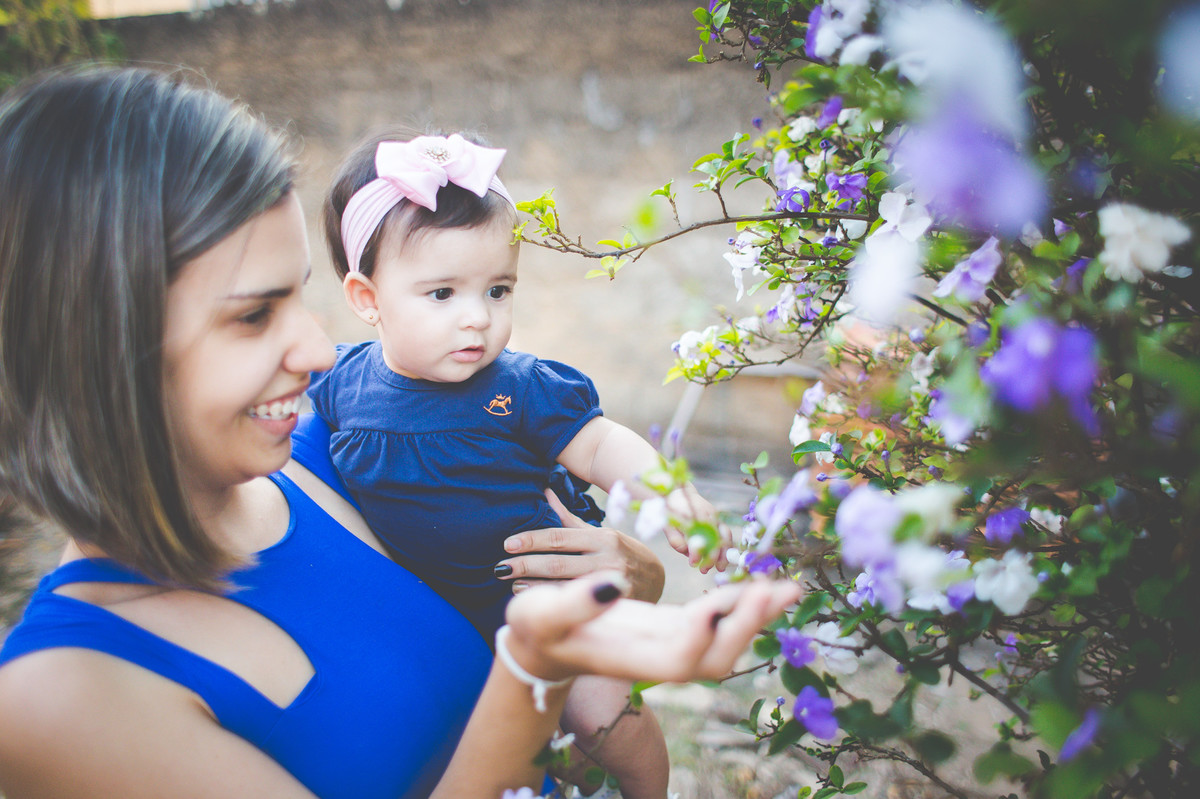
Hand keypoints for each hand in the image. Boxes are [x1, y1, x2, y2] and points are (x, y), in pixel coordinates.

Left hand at [495, 489, 664, 601]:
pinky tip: (534, 600)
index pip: (560, 537)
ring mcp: (610, 586)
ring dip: (533, 586)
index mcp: (603, 538)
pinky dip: (552, 601)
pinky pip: (575, 605)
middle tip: (499, 566)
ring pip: (563, 587)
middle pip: (558, 563)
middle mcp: (608, 560)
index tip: (508, 544)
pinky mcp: (612, 607)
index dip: (531, 540)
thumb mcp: (600, 533)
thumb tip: (545, 490)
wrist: (657, 582)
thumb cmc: (622, 553)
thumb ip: (570, 517)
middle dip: (525, 565)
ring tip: (511, 582)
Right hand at [502, 571, 801, 682]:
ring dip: (755, 617)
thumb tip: (613, 582)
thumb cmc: (537, 627)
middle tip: (776, 591)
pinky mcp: (673, 630)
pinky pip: (717, 624)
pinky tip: (762, 588)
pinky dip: (741, 607)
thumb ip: (576, 601)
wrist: (543, 644)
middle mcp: (657, 658)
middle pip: (713, 658)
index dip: (700, 634)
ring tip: (786, 589)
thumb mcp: (542, 611)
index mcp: (630, 657)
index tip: (716, 604)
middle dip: (746, 627)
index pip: (677, 657)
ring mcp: (668, 645)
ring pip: (723, 643)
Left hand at [661, 485, 729, 573]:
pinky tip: (722, 559)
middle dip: (714, 556)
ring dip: (724, 553)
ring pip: (726, 535)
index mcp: (694, 514)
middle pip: (718, 536)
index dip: (697, 551)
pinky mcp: (718, 519)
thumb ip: (675, 538)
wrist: (678, 493)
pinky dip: (726, 547)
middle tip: (705, 570)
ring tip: (720, 568)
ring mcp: (715, 516)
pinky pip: (726, 534)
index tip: (692, 563)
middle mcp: (708, 514)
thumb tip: (685, 551)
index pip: (700, 535)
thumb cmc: (670, 510)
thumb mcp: (667, 523)